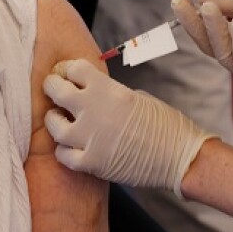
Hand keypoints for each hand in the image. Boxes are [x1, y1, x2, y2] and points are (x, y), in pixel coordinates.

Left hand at [43, 59, 215, 194]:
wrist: (180, 157)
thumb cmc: (165, 125)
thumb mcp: (137, 97)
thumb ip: (110, 94)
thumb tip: (93, 94)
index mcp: (109, 89)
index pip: (74, 68)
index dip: (69, 70)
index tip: (68, 75)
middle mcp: (95, 110)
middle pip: (57, 90)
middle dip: (53, 87)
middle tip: (54, 91)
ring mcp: (91, 138)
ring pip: (54, 125)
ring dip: (54, 121)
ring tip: (59, 121)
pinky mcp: (92, 163)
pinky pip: (63, 155)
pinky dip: (63, 151)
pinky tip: (69, 148)